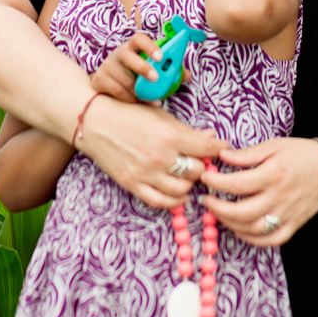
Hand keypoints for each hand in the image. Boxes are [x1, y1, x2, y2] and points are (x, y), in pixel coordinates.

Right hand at [77, 94, 225, 207]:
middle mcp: (160, 156)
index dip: (219, 149)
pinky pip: (160, 202)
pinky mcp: (132, 184)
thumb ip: (188, 131)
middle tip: (202, 162)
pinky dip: (173, 201)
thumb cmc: (129, 114)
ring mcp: (146, 173)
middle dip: (202, 167)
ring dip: (189, 184)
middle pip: (197, 172)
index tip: (223, 149)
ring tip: (188, 176)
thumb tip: (213, 139)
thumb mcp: (162, 116)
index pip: (207, 149)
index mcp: (170, 135)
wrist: (94, 122)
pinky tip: (179, 194)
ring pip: (182, 190)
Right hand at [90, 31, 163, 102]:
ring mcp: (107, 66)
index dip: (149, 46)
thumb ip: (169, 70)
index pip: (139, 39)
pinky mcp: (100, 80)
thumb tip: (186, 75)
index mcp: (133, 46)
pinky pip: (117, 90)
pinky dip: (131, 98)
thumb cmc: (138, 73)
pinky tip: (139, 101)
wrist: (110, 83)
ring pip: (123, 78)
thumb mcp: (153, 68)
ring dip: (139, 90)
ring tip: (152, 98)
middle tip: (156, 78)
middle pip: (126, 56)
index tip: (160, 57)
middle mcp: (118, 53)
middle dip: (142, 67)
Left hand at [198, 136, 317, 245]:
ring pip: (252, 229)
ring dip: (229, 223)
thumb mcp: (274, 145)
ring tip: (218, 213)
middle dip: (216, 208)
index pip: (235, 184)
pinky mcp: (294, 225)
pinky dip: (251, 238)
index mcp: (273, 174)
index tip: (204, 177)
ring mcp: (287, 214)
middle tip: (205, 200)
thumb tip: (222, 156)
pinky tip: (240, 229)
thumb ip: (247, 153)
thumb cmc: (302, 153)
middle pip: (240, 211)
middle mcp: (279, 197)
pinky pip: (270, 240)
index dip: (215, 182)